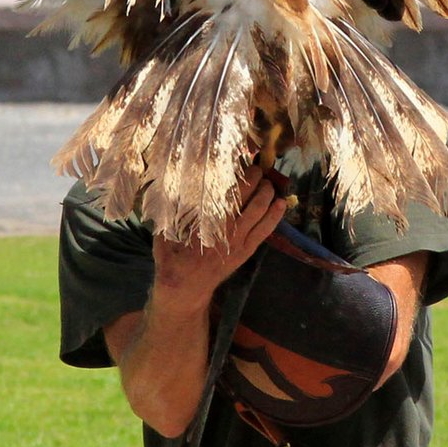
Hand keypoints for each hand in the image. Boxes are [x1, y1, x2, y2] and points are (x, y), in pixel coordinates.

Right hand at [150, 165, 285, 316]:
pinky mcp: (247, 250)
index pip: (227, 189)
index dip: (237, 173)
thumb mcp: (166, 228)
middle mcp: (226, 227)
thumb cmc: (173, 255)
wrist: (185, 287)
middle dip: (256, 177)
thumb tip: (175, 180)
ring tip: (268, 181)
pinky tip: (281, 202)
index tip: (241, 160)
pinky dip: (275, 214)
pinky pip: (266, 229)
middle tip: (256, 167)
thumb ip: (172, 206)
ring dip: (268, 192)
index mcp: (206, 219)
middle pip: (248, 195)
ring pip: (260, 209)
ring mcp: (239, 240)